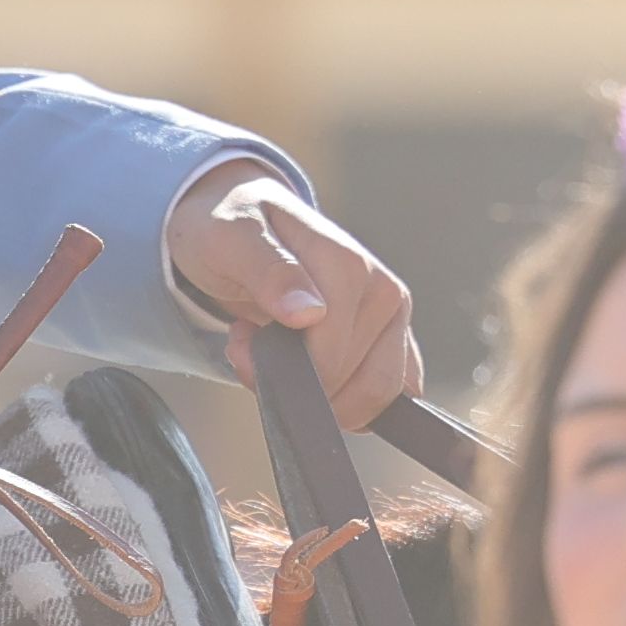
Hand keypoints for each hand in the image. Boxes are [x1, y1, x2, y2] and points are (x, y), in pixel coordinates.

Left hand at [171, 163, 424, 425]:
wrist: (246, 223)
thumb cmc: (235, 231)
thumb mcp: (230, 239)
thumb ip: (269, 271)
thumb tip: (311, 312)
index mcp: (351, 266)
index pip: (330, 354)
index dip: (282, 369)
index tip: (240, 345)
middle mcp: (384, 292)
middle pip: (352, 382)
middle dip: (297, 386)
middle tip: (251, 351)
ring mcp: (394, 320)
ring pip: (373, 397)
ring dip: (319, 397)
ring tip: (279, 357)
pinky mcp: (394, 343)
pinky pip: (386, 396)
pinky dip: (343, 401)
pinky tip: (311, 373)